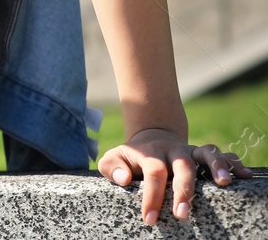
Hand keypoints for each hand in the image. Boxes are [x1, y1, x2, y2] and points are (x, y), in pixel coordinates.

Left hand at [98, 127, 253, 224]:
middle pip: (182, 165)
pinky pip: (222, 154)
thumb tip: (124, 179)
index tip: (150, 218)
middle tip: (183, 214)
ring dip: (216, 165)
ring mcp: (191, 150)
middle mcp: (173, 150)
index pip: (153, 173)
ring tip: (224, 182)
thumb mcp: (115, 158)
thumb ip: (113, 167)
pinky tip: (244, 176)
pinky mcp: (203, 154)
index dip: (152, 196)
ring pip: (206, 153)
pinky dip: (234, 163)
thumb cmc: (132, 157)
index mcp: (151, 153)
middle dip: (184, 190)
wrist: (151, 137)